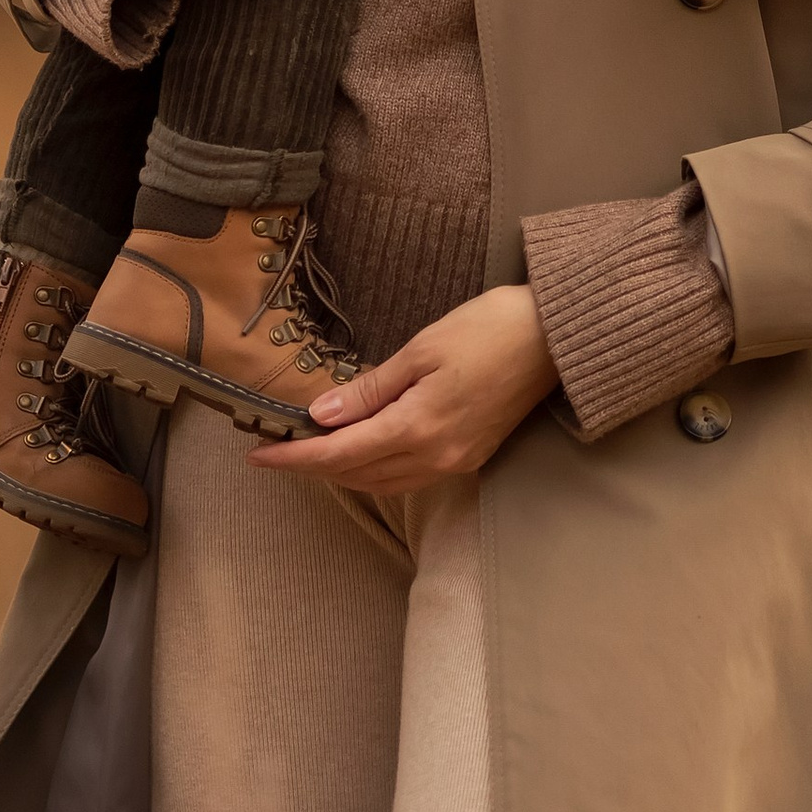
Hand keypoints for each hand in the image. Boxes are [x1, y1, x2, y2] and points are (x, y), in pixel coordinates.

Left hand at [250, 285, 554, 489]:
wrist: (552, 339)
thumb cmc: (487, 330)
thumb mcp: (422, 349)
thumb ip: (371, 388)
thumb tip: (324, 415)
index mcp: (417, 429)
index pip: (340, 454)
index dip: (296, 458)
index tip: (259, 456)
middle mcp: (434, 458)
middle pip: (358, 475)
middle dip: (312, 467)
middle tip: (275, 451)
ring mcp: (453, 462)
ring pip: (382, 482)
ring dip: (343, 472)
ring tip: (309, 453)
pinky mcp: (468, 457)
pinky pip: (408, 477)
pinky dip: (375, 469)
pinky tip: (361, 452)